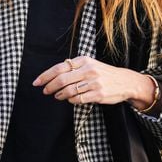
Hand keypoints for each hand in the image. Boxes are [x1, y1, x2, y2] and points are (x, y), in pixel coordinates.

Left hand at [32, 55, 155, 107]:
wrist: (125, 81)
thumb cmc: (103, 73)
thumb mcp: (89, 65)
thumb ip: (73, 68)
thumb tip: (51, 76)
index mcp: (84, 60)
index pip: (59, 68)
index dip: (45, 76)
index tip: (37, 82)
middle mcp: (88, 70)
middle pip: (61, 80)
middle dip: (50, 87)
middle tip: (45, 91)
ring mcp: (94, 82)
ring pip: (68, 91)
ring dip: (59, 95)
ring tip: (57, 96)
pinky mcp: (98, 94)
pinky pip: (78, 99)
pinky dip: (70, 100)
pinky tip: (69, 99)